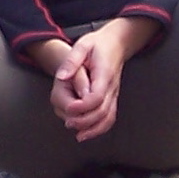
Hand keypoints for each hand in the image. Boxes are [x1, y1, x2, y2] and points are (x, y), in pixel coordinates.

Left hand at [43, 17, 159, 142]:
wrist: (117, 43)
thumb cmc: (98, 44)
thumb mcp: (82, 45)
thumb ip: (72, 61)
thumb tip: (61, 77)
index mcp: (104, 74)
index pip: (97, 96)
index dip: (82, 106)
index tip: (69, 108)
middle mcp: (111, 87)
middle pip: (102, 111)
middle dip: (84, 120)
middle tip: (68, 122)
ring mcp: (114, 94)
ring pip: (108, 118)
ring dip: (92, 129)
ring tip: (78, 134)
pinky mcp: (112, 98)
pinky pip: (110, 118)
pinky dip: (99, 128)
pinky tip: (86, 133)